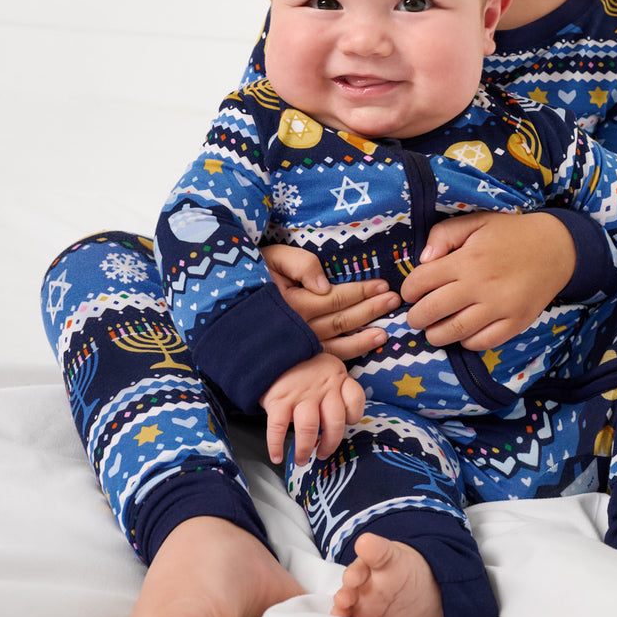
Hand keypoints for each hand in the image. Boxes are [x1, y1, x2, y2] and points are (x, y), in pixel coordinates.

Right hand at [259, 353, 366, 465]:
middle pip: (334, 422)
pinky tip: (277, 456)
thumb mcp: (325, 364)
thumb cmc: (301, 363)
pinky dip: (276, 446)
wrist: (270, 349)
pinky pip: (278, 428)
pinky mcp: (278, 399)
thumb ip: (337, 385)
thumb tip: (343, 417)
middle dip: (330, 444)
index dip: (353, 415)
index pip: (356, 398)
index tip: (347, 424)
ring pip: (309, 429)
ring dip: (305, 450)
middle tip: (323, 454)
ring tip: (301, 460)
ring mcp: (300, 393)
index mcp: (337, 376)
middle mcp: (322, 386)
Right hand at [262, 244, 399, 358]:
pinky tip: (370, 344)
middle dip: (370, 309)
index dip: (361, 291)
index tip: (382, 285)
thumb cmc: (249, 275)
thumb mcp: (272, 258)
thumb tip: (324, 285)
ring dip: (365, 334)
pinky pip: (328, 356)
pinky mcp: (297, 357)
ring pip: (339, 340)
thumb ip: (300, 265)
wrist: (222, 305)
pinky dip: (351, 351)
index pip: (335, 298)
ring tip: (387, 329)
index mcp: (292, 303)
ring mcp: (297, 346)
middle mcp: (297, 328)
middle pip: (342, 319)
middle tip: (394, 301)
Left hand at [401, 211, 574, 348]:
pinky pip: (482, 343)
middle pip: (432, 312)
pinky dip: (467, 342)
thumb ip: (444, 234)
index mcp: (467, 259)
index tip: (412, 292)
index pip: (421, 281)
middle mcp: (481, 285)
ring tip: (435, 329)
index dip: (409, 289)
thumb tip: (423, 260)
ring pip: (454, 332)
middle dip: (416, 318)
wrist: (555, 249)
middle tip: (417, 316)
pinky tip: (464, 332)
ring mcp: (500, 307)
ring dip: (436, 335)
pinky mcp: (515, 323)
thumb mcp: (476, 222)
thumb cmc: (510, 234)